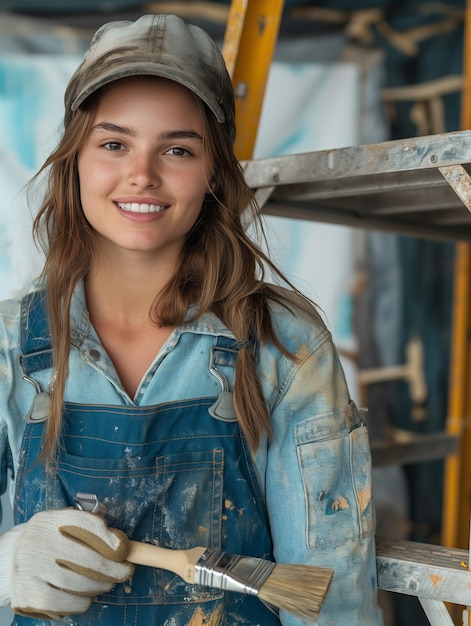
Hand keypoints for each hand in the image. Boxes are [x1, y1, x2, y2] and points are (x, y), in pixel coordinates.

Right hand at [0, 508, 133, 619]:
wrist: (9, 559)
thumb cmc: (47, 540)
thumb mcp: (63, 523)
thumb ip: (88, 523)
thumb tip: (116, 538)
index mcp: (50, 521)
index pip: (86, 525)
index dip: (109, 539)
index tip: (124, 549)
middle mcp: (38, 543)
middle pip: (88, 559)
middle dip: (113, 569)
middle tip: (125, 572)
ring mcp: (31, 570)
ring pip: (80, 584)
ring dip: (100, 586)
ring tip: (105, 583)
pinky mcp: (28, 595)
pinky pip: (67, 603)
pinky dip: (82, 602)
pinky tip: (84, 596)